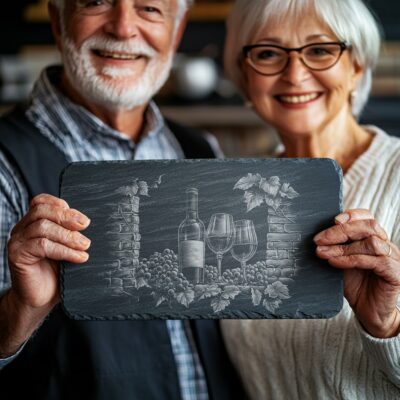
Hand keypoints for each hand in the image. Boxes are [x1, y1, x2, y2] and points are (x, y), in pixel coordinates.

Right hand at [7, 193, 90, 311]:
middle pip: (42, 211)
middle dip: (67, 217)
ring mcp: (18, 241)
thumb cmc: (56, 272)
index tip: (82, 218)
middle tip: (85, 225)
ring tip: (85, 246)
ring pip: (43, 227)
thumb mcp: (66, 247)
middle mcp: (22, 229)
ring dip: (68, 236)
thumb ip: (71, 232)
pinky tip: (79, 257)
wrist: (40, 298)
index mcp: (33, 222)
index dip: (60, 204)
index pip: (41, 202)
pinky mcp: (17, 255)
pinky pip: (42, 246)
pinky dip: (64, 250)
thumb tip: (88, 222)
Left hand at [314, 209, 399, 337]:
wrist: (368, 312)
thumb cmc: (355, 285)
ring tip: (323, 253)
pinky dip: (350, 259)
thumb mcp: (341, 260)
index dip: (351, 215)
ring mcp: (393, 259)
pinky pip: (374, 261)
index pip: (367, 217)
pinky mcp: (395, 274)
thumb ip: (336, 246)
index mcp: (374, 238)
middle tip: (318, 239)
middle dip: (340, 231)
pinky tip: (334, 263)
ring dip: (342, 247)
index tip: (332, 220)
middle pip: (368, 226)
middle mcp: (386, 245)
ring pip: (371, 242)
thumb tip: (316, 236)